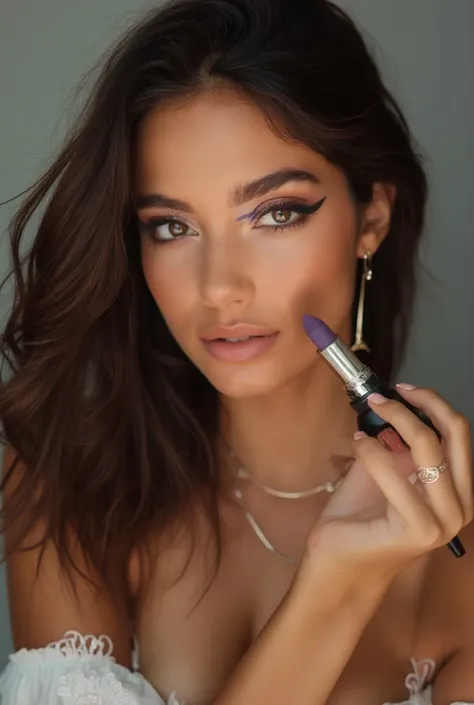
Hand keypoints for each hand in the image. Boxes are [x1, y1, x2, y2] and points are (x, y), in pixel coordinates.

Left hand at [305, 385, 472, 580]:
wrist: (338, 563)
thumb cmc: (360, 519)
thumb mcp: (386, 471)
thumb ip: (397, 445)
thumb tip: (396, 408)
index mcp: (458, 491)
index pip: (460, 434)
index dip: (434, 402)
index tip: (404, 389)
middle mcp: (460, 506)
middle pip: (454, 434)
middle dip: (419, 405)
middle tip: (384, 396)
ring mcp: (444, 520)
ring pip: (426, 447)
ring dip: (393, 421)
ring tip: (366, 421)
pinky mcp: (420, 528)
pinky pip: (393, 471)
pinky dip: (372, 449)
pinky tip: (358, 443)